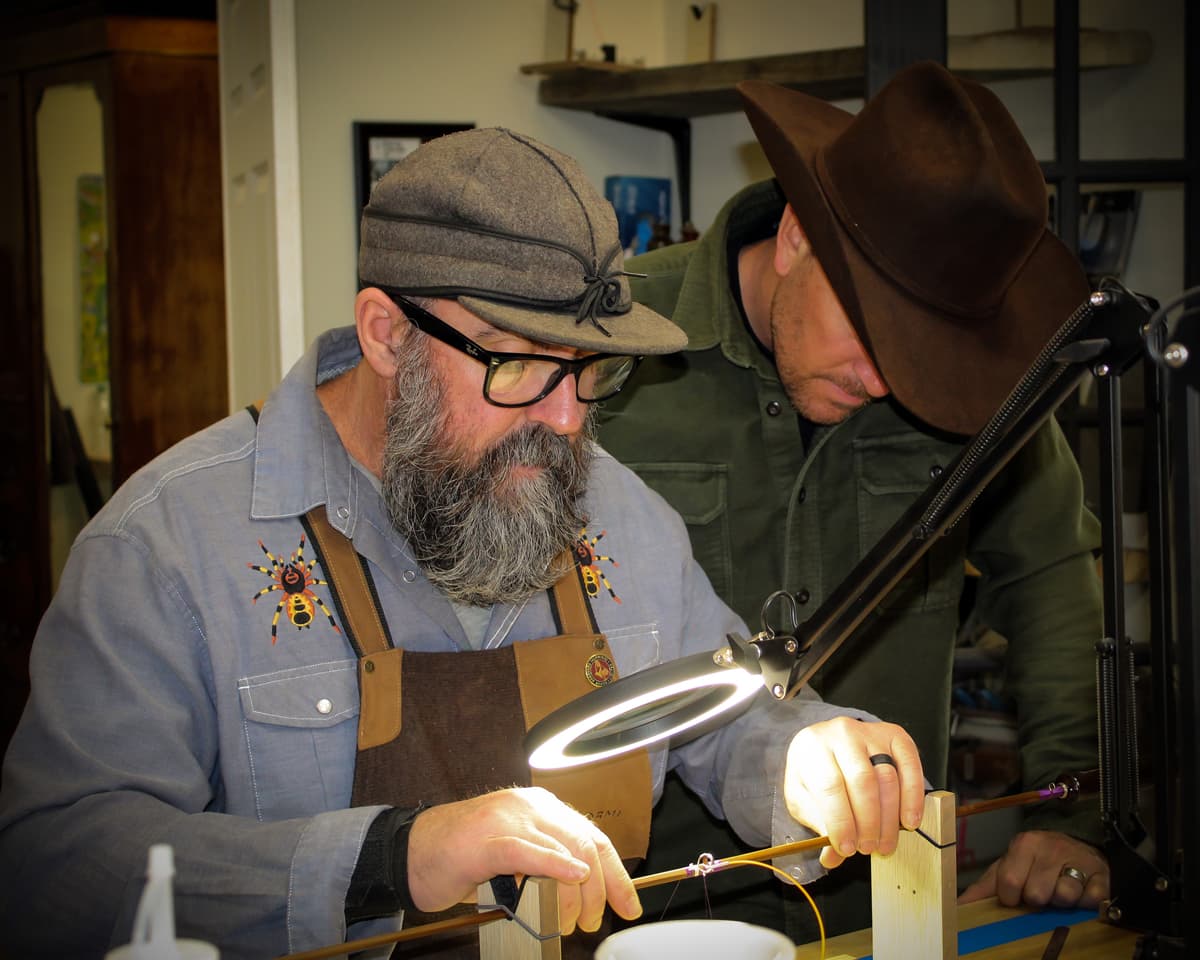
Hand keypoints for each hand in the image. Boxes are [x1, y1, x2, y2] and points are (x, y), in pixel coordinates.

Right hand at [405, 786, 640, 934]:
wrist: (409, 852)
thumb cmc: (459, 856)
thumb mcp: (514, 855)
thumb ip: (547, 862)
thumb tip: (585, 891)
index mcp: (538, 806)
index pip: (591, 836)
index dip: (616, 873)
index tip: (628, 904)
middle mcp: (528, 805)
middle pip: (585, 842)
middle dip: (602, 888)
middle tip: (592, 922)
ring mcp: (507, 819)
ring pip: (564, 848)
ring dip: (577, 892)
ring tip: (572, 920)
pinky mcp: (486, 840)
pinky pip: (528, 850)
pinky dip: (555, 864)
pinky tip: (573, 875)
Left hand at [783, 717, 924, 869]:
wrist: (826, 743)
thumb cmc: (814, 773)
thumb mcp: (803, 798)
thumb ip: (818, 825)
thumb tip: (832, 858)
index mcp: (811, 747)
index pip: (829, 786)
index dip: (841, 822)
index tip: (847, 848)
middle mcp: (841, 733)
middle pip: (862, 781)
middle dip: (868, 822)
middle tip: (868, 849)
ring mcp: (869, 732)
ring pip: (888, 777)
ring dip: (890, 818)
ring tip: (884, 843)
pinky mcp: (894, 735)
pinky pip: (910, 765)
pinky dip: (913, 796)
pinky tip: (909, 821)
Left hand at [958, 830, 1108, 908]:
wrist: (1074, 844)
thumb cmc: (1036, 861)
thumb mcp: (1008, 867)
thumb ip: (985, 887)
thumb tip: (960, 906)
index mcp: (1024, 845)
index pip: (1010, 883)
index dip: (1012, 898)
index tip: (1017, 896)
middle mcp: (1051, 848)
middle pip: (1038, 894)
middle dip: (1038, 899)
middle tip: (1041, 891)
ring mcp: (1078, 860)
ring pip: (1065, 897)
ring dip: (1062, 901)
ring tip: (1060, 891)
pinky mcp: (1102, 875)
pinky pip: (1092, 900)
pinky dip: (1086, 903)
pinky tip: (1081, 893)